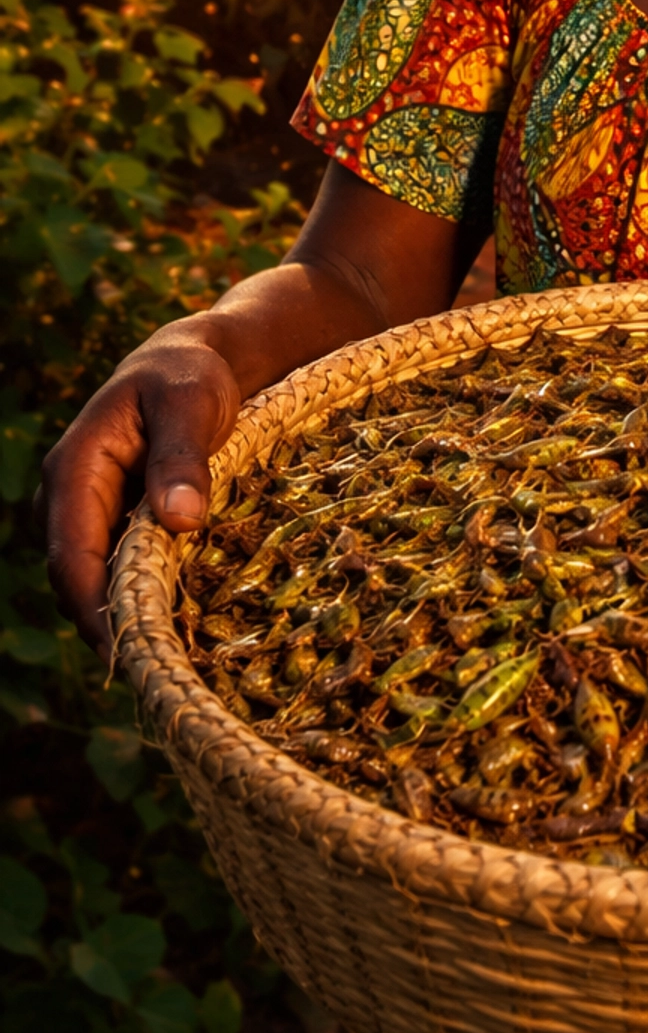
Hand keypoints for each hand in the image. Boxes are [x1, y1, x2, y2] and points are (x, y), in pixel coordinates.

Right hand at [36, 333, 240, 658]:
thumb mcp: (192, 404)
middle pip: (77, 578)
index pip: (71, 553)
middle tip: (158, 669)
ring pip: (97, 579)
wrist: (193, 363)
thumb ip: (182, 458)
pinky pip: (119, 569)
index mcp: (75, 467)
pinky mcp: (112, 523)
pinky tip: (177, 623)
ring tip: (171, 656)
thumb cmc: (190, 377)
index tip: (126, 650)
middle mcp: (69, 496)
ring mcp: (88, 513)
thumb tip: (178, 521)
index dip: (93, 606)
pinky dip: (141, 595)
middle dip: (110, 623)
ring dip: (127, 614)